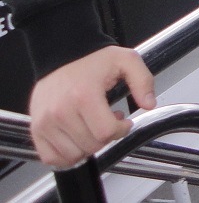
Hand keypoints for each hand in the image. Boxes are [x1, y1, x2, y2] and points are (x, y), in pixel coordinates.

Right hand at [29, 46, 156, 168]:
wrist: (62, 53)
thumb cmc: (92, 59)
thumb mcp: (126, 60)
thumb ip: (143, 81)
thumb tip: (149, 104)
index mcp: (84, 95)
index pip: (106, 132)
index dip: (121, 130)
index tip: (123, 121)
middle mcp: (61, 111)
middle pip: (91, 145)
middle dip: (106, 136)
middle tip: (107, 120)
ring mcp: (46, 122)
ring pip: (73, 155)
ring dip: (88, 145)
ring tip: (92, 126)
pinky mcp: (37, 129)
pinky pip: (52, 157)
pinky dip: (67, 155)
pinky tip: (77, 138)